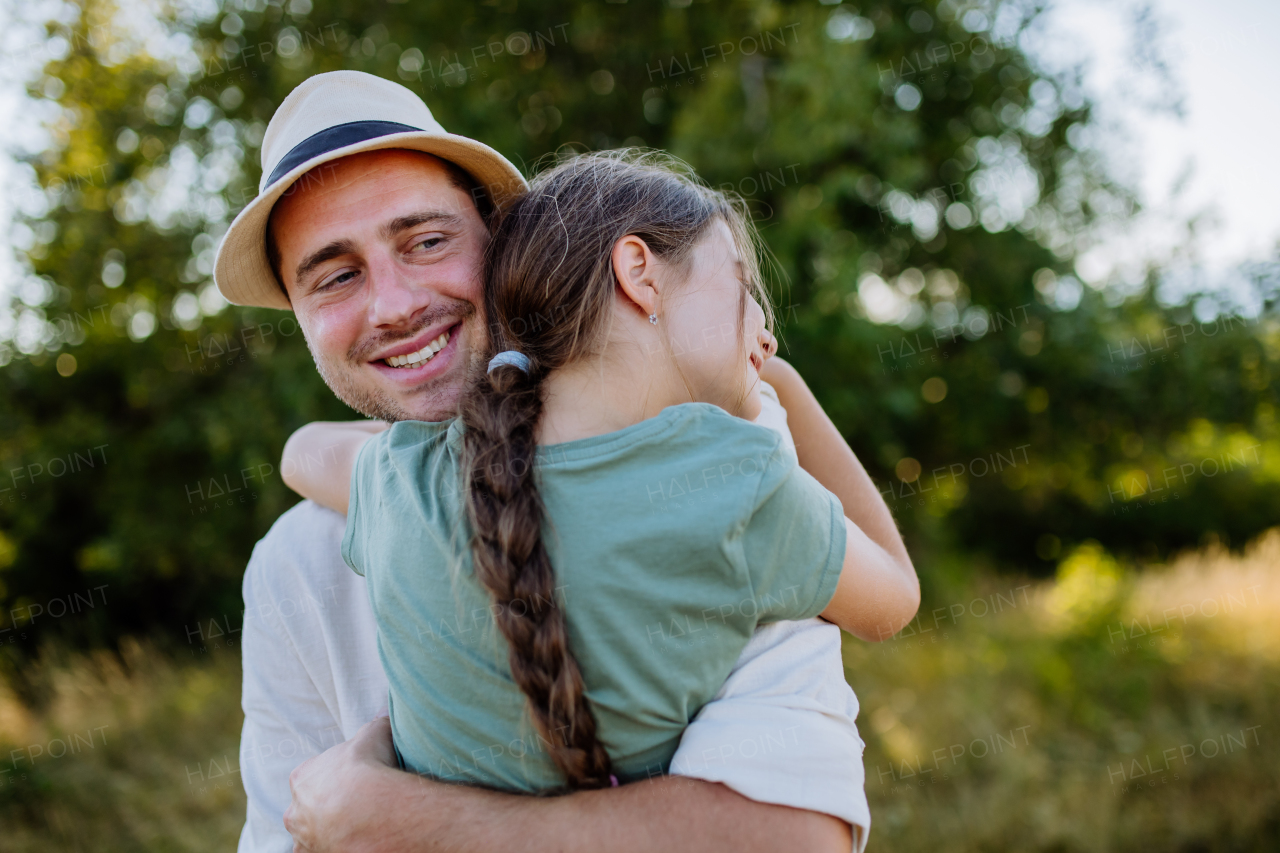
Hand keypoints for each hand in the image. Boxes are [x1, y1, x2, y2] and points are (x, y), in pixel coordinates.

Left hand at [284, 716, 397, 851]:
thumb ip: (376, 724)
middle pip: (307, 808)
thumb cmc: (368, 768)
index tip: (353, 779)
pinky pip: (321, 852)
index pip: (312, 777)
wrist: (373, 810)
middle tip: (354, 805)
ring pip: (311, 835)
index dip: (333, 777)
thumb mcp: (375, 734)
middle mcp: (296, 811)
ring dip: (326, 831)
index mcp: (302, 778)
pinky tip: (353, 841)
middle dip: (325, 807)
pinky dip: (334, 847)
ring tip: (355, 827)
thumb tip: (383, 713)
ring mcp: (304, 839)